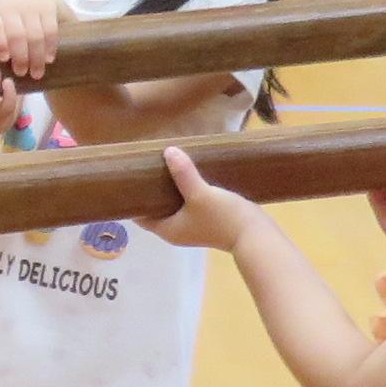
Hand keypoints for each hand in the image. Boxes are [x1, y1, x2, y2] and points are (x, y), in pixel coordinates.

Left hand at [0, 0, 65, 79]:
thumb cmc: (9, 20)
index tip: (3, 58)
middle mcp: (11, 8)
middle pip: (16, 35)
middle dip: (20, 56)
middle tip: (21, 73)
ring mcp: (31, 7)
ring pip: (35, 35)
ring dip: (36, 56)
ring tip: (36, 73)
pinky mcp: (48, 7)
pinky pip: (50, 30)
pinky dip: (50, 46)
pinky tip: (48, 59)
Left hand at [141, 145, 260, 253]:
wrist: (257, 235)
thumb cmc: (223, 218)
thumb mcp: (201, 194)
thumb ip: (183, 174)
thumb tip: (168, 151)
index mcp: (167, 229)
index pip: (139, 215)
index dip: (132, 198)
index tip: (128, 178)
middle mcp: (176, 230)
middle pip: (156, 207)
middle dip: (152, 188)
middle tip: (145, 165)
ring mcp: (193, 226)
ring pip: (174, 204)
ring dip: (170, 187)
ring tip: (165, 164)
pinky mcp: (208, 219)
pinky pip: (189, 202)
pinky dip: (186, 189)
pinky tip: (188, 172)